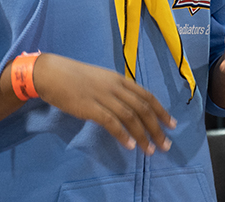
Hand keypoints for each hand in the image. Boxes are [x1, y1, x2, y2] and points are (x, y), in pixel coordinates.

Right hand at [32, 53, 176, 153]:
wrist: (51, 73)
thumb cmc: (74, 77)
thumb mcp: (102, 80)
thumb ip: (116, 90)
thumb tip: (129, 105)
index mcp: (120, 80)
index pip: (147, 96)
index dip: (161, 111)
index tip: (172, 124)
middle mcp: (116, 87)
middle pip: (143, 108)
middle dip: (157, 127)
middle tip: (166, 144)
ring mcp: (103, 96)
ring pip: (130, 116)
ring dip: (143, 134)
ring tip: (150, 150)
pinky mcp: (90, 107)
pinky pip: (111, 122)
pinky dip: (122, 134)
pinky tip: (130, 145)